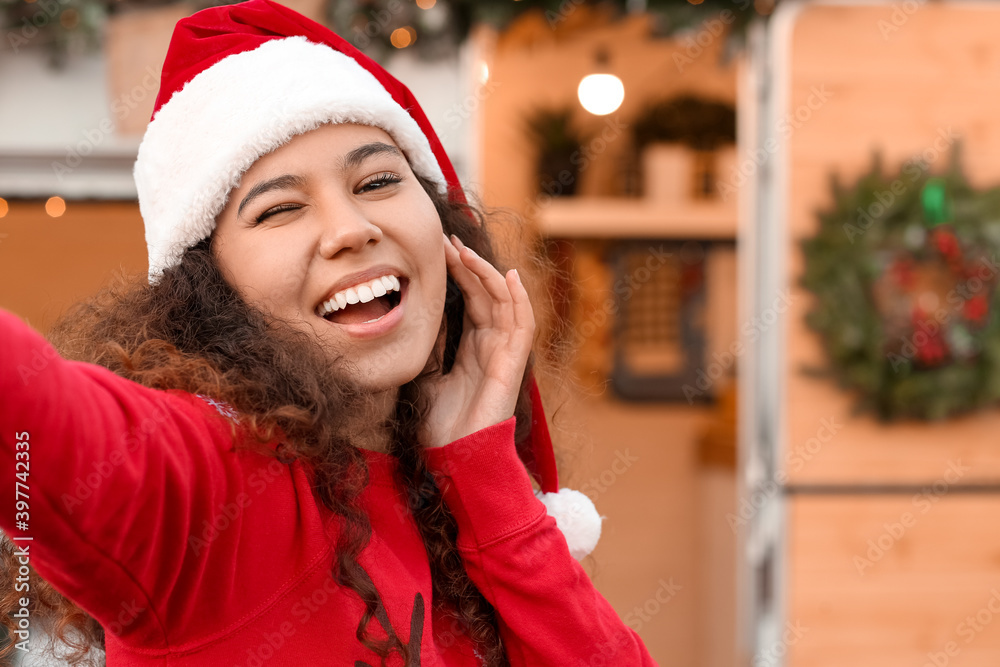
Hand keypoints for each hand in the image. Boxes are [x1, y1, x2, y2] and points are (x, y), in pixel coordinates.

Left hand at [419, 234, 534, 447]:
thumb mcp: (424, 375)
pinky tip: (509, 275)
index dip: (458, 273)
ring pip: (505, 302)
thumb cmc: (440, 426)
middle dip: (468, 265)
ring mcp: (505, 354)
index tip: (439, 249)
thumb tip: (418, 316)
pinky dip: (519, 299)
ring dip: (488, 274)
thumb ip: (429, 347)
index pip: (471, 300)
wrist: (454, 458)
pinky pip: (523, 325)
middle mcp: (492, 346)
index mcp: (473, 349)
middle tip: (447, 240)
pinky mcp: (513, 364)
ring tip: (466, 251)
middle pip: (486, 294)